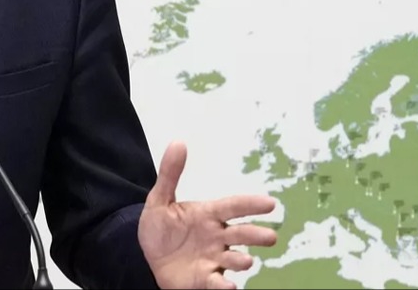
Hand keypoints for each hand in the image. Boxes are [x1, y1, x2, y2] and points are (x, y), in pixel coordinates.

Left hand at [139, 141, 278, 289]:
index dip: (250, 205)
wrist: (147, 257)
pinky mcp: (205, 279)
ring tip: (247, 260)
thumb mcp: (159, 199)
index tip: (270, 203)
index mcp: (209, 215)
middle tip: (270, 237)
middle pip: (241, 234)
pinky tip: (229, 285)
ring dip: (242, 260)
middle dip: (256, 235)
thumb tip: (178, 142)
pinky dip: (224, 285)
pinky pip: (217, 283)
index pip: (233, 206)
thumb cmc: (160, 227)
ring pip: (235, 260)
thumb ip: (170, 173)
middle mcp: (217, 237)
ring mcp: (214, 259)